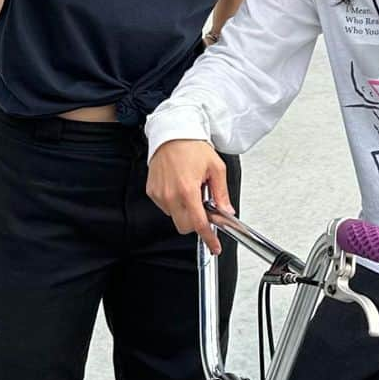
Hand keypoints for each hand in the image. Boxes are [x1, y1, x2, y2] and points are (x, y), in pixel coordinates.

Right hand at [146, 140, 231, 254]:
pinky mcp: (152, 191)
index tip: (214, 246)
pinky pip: (165, 206)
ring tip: (189, 189)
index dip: (208, 238)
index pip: (199, 224)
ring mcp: (159, 194)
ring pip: (174, 216)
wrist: (172, 133)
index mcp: (188, 190)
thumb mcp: (216, 168)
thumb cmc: (192, 147)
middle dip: (195, 222)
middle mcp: (171, 194)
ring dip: (184, 210)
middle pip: (184, 226)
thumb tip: (227, 210)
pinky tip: (179, 186)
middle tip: (202, 205)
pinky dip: (174, 202)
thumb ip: (222, 193)